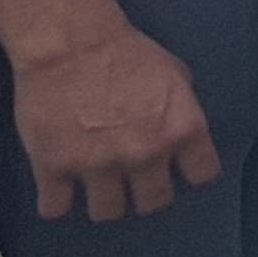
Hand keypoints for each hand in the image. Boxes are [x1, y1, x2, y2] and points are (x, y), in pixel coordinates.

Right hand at [9, 24, 217, 219]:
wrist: (70, 44)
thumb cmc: (125, 52)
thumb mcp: (174, 76)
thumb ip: (182, 114)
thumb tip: (183, 137)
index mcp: (181, 130)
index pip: (203, 176)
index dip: (190, 174)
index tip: (179, 170)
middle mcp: (145, 155)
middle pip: (154, 203)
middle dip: (145, 193)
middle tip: (134, 180)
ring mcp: (99, 166)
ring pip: (108, 212)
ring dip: (104, 200)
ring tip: (96, 185)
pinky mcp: (54, 169)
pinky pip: (55, 209)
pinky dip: (56, 202)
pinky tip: (58, 189)